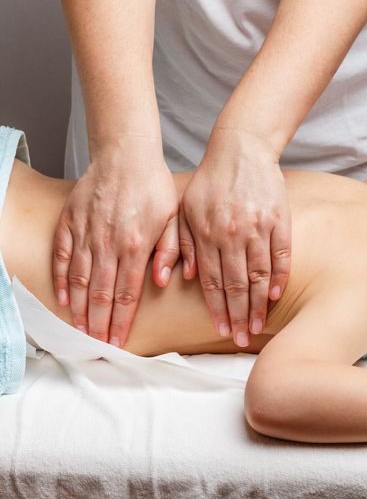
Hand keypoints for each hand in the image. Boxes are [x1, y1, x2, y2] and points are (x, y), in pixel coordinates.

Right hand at [52, 141, 179, 346]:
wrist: (125, 153)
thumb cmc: (153, 184)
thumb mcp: (173, 216)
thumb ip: (169, 250)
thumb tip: (160, 281)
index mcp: (137, 244)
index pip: (127, 293)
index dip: (122, 321)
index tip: (118, 342)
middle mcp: (109, 243)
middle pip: (102, 293)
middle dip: (100, 323)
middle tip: (98, 345)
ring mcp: (87, 233)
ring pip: (80, 280)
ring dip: (81, 308)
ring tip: (81, 330)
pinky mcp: (70, 222)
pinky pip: (62, 257)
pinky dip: (62, 280)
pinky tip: (65, 299)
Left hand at [179, 127, 291, 347]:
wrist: (241, 148)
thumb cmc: (210, 181)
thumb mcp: (185, 209)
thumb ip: (180, 243)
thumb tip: (180, 278)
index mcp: (207, 233)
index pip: (212, 281)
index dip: (216, 309)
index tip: (220, 331)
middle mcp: (231, 234)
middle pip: (236, 285)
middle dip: (238, 316)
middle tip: (240, 340)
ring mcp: (258, 227)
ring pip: (259, 274)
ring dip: (258, 304)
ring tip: (258, 327)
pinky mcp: (279, 219)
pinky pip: (281, 255)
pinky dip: (280, 277)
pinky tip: (276, 296)